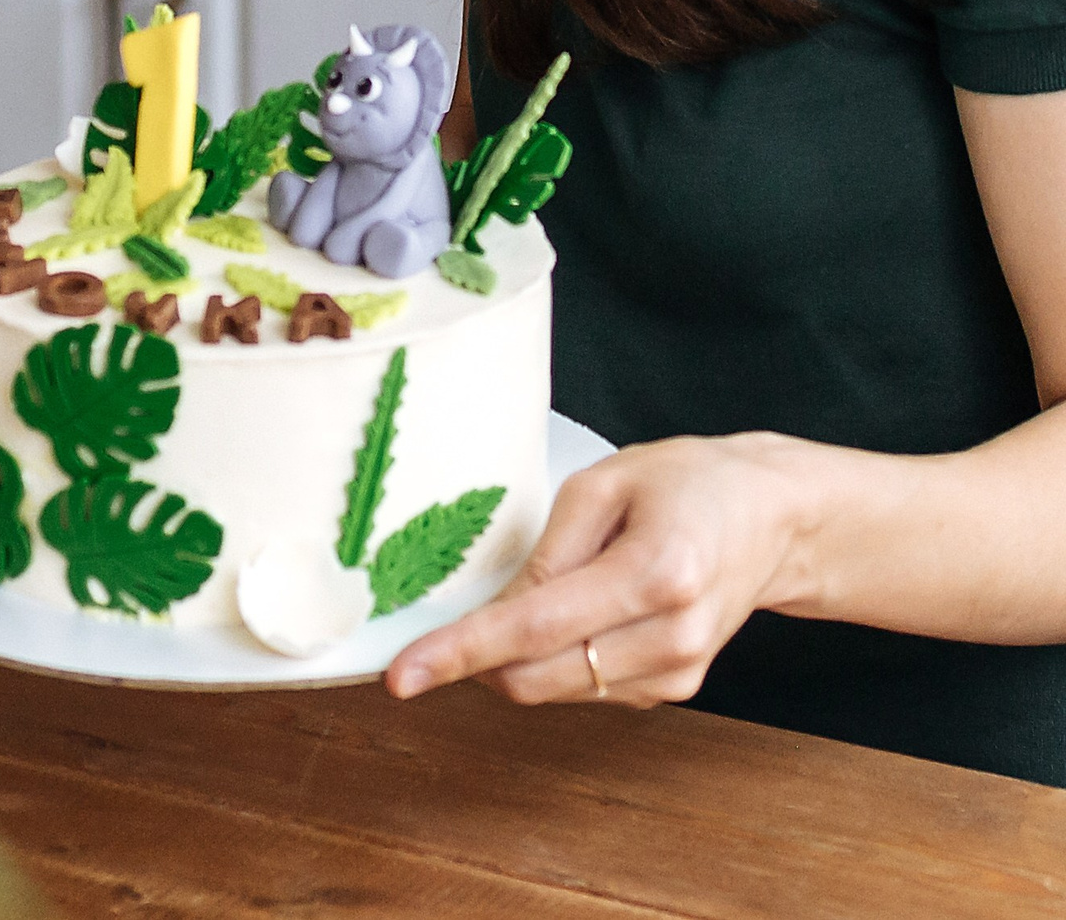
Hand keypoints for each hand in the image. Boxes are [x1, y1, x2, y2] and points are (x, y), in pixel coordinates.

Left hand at [382, 434, 817, 707]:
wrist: (775, 519)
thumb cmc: (688, 484)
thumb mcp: (604, 486)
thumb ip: (546, 553)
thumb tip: (489, 614)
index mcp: (655, 574)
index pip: (533, 628)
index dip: (458, 653)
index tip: (400, 677)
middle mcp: (671, 636)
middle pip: (537, 676)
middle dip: (474, 661)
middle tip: (439, 628)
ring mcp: (678, 671)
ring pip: (555, 690)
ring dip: (514, 660)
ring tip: (538, 595)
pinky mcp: (676, 687)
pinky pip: (586, 689)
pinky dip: (554, 661)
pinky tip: (573, 616)